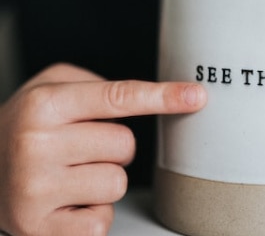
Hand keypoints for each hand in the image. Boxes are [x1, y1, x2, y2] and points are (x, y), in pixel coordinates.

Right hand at [0, 63, 205, 235]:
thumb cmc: (25, 127)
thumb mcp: (50, 88)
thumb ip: (99, 85)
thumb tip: (159, 97)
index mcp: (45, 104)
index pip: (119, 97)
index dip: (163, 96)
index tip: (196, 96)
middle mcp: (36, 144)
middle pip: (125, 145)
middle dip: (113, 148)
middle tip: (80, 149)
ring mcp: (34, 189)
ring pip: (117, 183)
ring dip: (103, 181)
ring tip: (69, 176)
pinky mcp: (37, 227)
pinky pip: (101, 220)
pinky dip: (92, 213)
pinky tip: (65, 202)